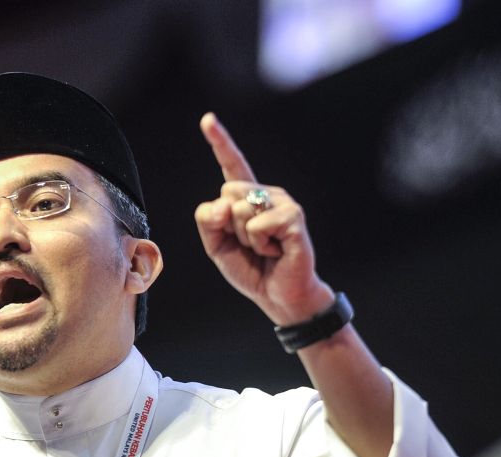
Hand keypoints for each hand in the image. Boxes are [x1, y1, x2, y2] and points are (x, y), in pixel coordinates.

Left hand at [194, 112, 333, 325]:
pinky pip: (256, 224)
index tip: (207, 119)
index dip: (220, 142)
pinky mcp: (293, 216)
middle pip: (225, 194)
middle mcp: (265, 193)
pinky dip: (259, 243)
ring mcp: (281, 202)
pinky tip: (276, 250)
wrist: (279, 295)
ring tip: (265, 248)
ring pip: (238, 209)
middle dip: (228, 226)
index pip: (231, 165)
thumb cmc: (251, 268)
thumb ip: (208, 221)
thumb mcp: (217, 246)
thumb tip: (222, 204)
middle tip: (250, 244)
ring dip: (244, 238)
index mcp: (246, 198)